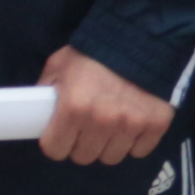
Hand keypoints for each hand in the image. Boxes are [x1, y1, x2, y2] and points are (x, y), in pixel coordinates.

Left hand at [39, 47, 176, 164]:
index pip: (55, 149)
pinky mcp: (156, 123)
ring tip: (110, 126)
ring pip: (111, 157)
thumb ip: (47, 90)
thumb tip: (39, 112)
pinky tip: (131, 126)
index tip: (61, 133)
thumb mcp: (59, 65)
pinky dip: (135, 142)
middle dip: (81, 144)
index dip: (55, 141)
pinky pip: (140, 151)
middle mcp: (102, 120)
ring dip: (108, 145)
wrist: (140, 37)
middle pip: (84, 156)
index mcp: (74, 107)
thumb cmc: (94, 53)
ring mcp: (131, 124)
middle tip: (86, 127)